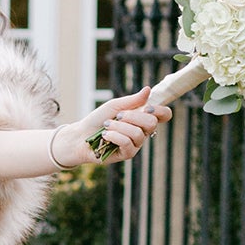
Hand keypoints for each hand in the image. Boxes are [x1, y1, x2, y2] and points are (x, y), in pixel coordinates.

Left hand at [54, 87, 170, 168]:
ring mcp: (136, 144)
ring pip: (138, 134)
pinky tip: (105, 135)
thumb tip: (148, 89)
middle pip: (152, 123)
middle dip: (133, 117)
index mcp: (142, 118)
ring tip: (107, 125)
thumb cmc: (97, 120)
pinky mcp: (127, 154)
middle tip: (118, 115)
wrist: (80, 136)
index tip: (148, 108)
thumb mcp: (114, 106)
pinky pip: (128, 144)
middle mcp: (142, 131)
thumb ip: (132, 100)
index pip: (164, 115)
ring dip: (119, 127)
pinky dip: (115, 136)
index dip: (161, 111)